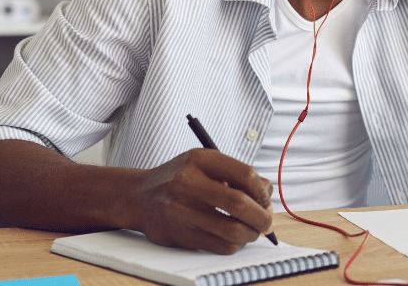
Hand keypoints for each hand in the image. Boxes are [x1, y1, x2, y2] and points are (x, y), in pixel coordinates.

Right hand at [124, 149, 274, 253]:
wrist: (139, 197)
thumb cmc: (180, 179)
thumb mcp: (204, 165)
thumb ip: (235, 174)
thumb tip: (268, 193)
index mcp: (199, 160)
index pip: (244, 174)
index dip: (262, 190)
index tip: (265, 200)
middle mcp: (188, 183)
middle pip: (239, 203)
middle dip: (262, 216)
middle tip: (267, 221)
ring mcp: (183, 211)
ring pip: (232, 230)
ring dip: (251, 233)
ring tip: (252, 230)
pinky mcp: (181, 235)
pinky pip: (221, 246)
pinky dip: (235, 244)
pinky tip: (234, 237)